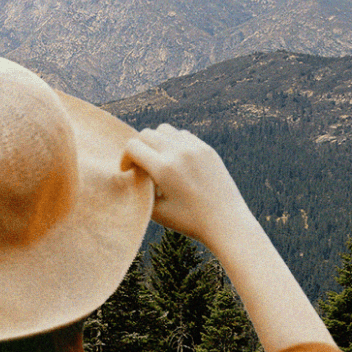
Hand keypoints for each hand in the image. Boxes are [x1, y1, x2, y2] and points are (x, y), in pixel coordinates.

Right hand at [122, 124, 256, 249]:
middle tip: (142, 166)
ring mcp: (195, 148)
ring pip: (165, 129)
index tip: (128, 171)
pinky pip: (183, 135)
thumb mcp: (157, 212)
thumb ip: (140, 191)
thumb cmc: (189, 221)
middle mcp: (179, 152)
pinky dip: (174, 143)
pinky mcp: (207, 149)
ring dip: (156, 141)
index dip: (125, 158)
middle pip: (146, 134)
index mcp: (164, 168)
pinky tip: (177, 161)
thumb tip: (132, 176)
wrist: (226, 221)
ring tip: (159, 160)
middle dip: (139, 148)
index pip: (132, 146)